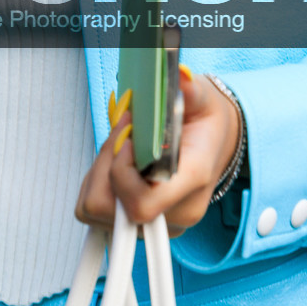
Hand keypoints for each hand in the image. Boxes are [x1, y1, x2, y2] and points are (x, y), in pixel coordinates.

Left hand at [75, 67, 241, 234]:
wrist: (212, 144)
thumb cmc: (203, 123)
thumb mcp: (201, 99)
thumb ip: (190, 91)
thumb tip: (179, 79)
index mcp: (192, 182)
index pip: (142, 203)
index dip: (121, 172)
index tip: (128, 138)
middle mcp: (176, 214)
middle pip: (110, 210)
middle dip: (104, 168)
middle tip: (121, 136)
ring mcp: (157, 226)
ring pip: (96, 211)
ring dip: (97, 177)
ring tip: (118, 150)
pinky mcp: (138, 226)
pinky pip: (94, 213)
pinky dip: (96, 187)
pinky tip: (114, 167)